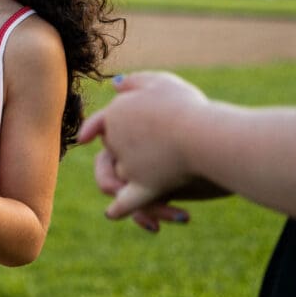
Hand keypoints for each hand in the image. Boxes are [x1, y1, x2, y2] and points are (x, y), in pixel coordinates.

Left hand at [80, 72, 212, 221]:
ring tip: (164, 185)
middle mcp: (116, 141)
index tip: (86, 137)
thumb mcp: (162, 84)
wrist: (209, 134)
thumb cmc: (191, 107)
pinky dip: (121, 210)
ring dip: (134, 184)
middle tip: (153, 160)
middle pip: (112, 152)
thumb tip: (115, 85)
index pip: (101, 124)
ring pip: (121, 176)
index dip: (94, 129)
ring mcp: (129, 166)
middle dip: (125, 156)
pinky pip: (126, 203)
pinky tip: (115, 214)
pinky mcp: (145, 188)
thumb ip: (137, 83)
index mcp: (116, 114)